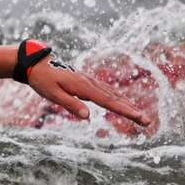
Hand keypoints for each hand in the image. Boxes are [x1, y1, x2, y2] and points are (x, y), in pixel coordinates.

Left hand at [27, 56, 150, 126]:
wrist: (36, 63)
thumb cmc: (43, 80)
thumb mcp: (52, 94)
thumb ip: (70, 104)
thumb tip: (87, 117)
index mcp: (83, 87)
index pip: (108, 102)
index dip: (125, 110)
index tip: (139, 117)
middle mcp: (90, 83)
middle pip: (115, 98)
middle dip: (132, 110)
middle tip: (147, 122)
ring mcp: (89, 81)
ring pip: (112, 94)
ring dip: (127, 105)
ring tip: (140, 116)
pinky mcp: (86, 82)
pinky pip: (106, 91)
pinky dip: (117, 98)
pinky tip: (123, 103)